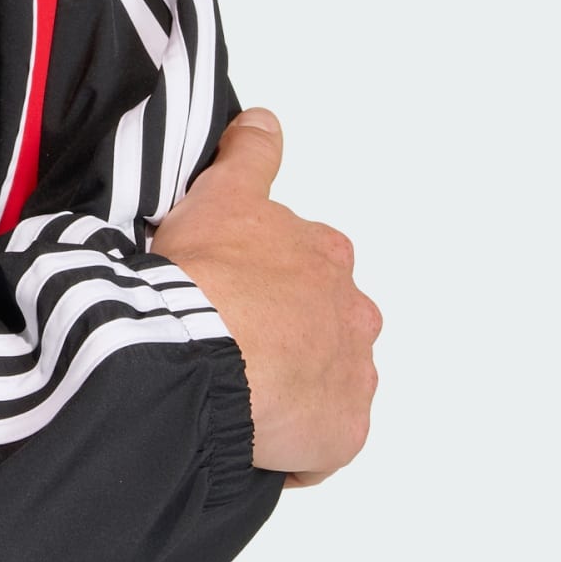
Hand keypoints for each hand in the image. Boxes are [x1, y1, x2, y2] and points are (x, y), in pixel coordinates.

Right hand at [150, 107, 381, 486]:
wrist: (206, 351)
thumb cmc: (211, 273)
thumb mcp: (223, 193)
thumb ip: (250, 155)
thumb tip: (265, 119)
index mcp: (327, 257)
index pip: (311, 261)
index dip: (271, 270)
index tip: (237, 282)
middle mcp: (354, 315)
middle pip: (327, 321)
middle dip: (291, 328)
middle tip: (234, 335)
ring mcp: (353, 377)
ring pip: (327, 380)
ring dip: (294, 383)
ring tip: (238, 385)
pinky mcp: (343, 434)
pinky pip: (320, 441)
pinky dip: (292, 439)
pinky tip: (250, 427)